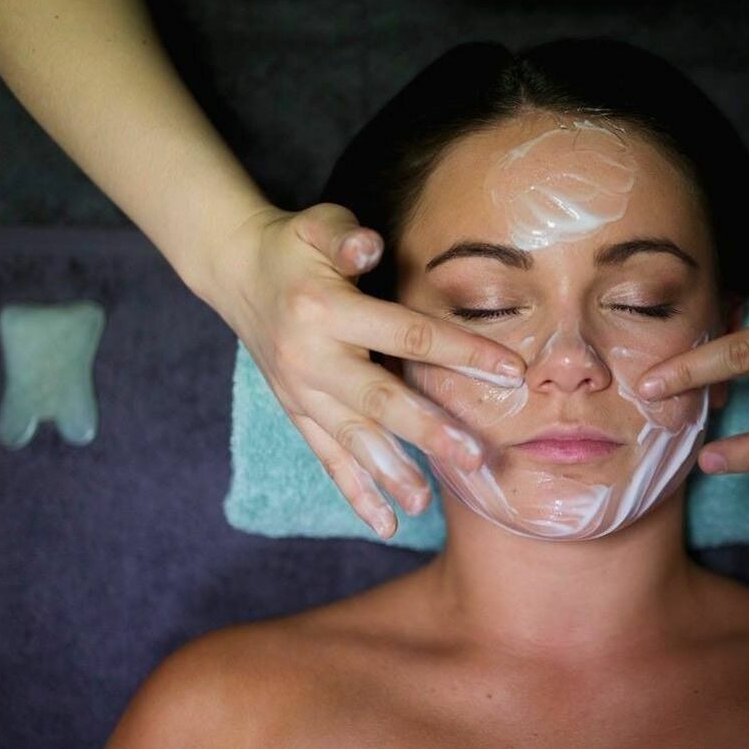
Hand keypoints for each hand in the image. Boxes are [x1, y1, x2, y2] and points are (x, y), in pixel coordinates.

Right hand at [205, 203, 525, 536]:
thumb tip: (369, 247)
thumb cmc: (295, 245)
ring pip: (352, 440)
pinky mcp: (297, 412)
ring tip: (426, 503)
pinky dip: (355, 492)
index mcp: (325, 310)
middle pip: (378, 400)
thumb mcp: (317, 225)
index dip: (461, 351)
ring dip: (390, 473)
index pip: (406, 334)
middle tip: (473, 456)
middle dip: (428, 431)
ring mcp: (301, 392)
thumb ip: (345, 237)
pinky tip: (386, 523)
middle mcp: (311, 359)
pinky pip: (327, 458)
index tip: (512, 371)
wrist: (236, 270)